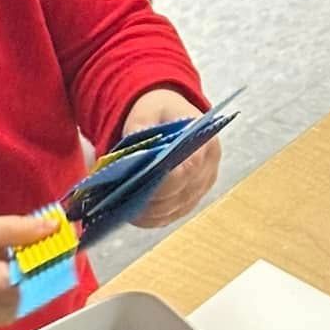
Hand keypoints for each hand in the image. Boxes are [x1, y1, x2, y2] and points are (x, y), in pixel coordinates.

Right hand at [0, 210, 61, 324]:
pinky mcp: (9, 317)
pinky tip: (29, 259)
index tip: (67, 230)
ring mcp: (7, 316)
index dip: (57, 251)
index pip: (40, 272)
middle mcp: (3, 308)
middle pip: (47, 282)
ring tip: (43, 242)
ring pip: (44, 289)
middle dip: (56, 254)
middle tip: (61, 230)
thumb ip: (16, 229)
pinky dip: (37, 275)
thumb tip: (53, 226)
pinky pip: (34, 294)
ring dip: (48, 264)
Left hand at [122, 87, 219, 228]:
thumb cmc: (161, 113)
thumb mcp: (149, 110)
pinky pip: (168, 216)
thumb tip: (130, 152)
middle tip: (122, 201)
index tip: (141, 183)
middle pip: (180, 195)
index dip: (166, 180)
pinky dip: (149, 218)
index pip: (190, 168)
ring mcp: (199, 190)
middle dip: (151, 199)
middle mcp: (207, 171)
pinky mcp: (188, 202)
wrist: (171, 118)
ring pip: (173, 210)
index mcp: (205, 145)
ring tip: (121, 209)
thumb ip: (141, 126)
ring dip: (148, 212)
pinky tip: (130, 214)